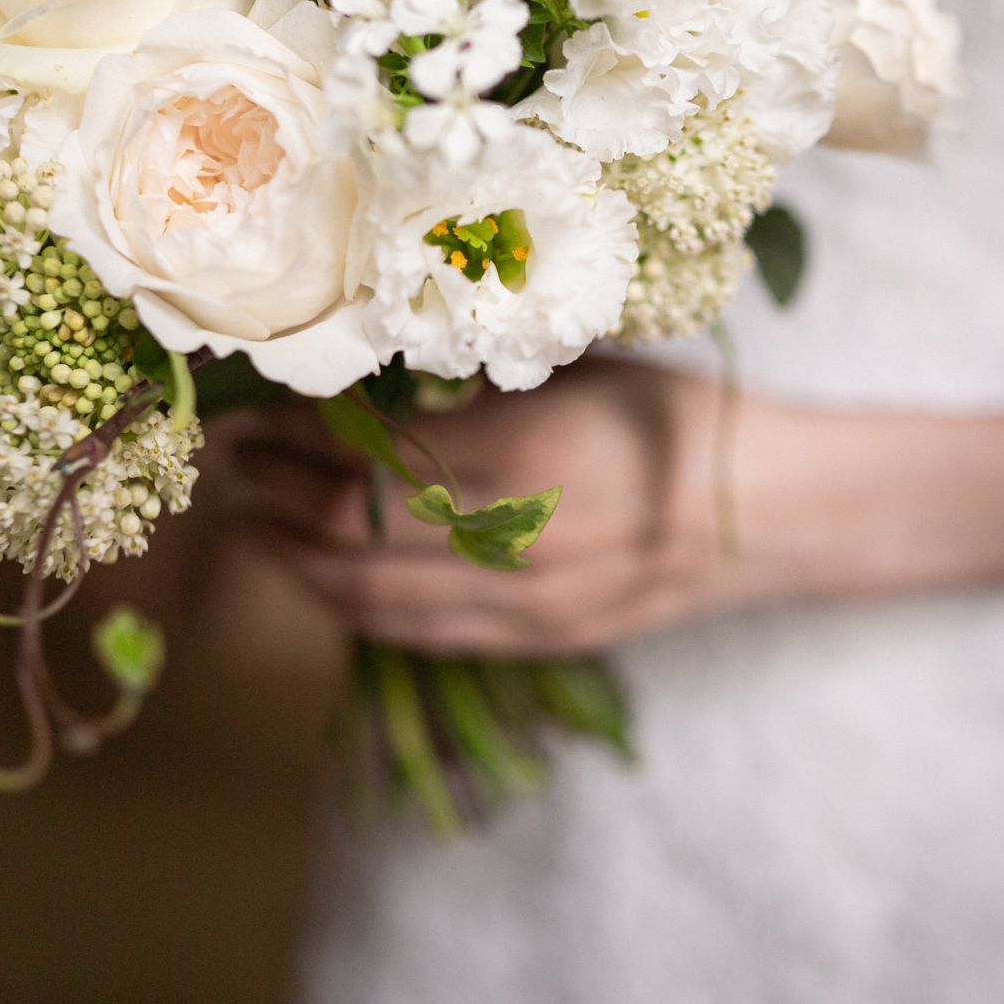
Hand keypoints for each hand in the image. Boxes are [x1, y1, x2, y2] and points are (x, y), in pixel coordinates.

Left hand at [216, 361, 741, 655]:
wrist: (772, 509)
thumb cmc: (674, 413)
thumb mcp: (574, 366)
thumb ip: (472, 377)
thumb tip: (368, 362)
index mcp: (514, 453)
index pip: (361, 452)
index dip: (291, 434)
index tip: (254, 408)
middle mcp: (505, 539)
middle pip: (344, 530)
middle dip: (272, 497)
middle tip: (232, 465)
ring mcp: (519, 604)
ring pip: (366, 596)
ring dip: (294, 560)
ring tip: (253, 524)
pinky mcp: (535, 641)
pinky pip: (416, 634)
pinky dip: (353, 608)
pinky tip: (322, 581)